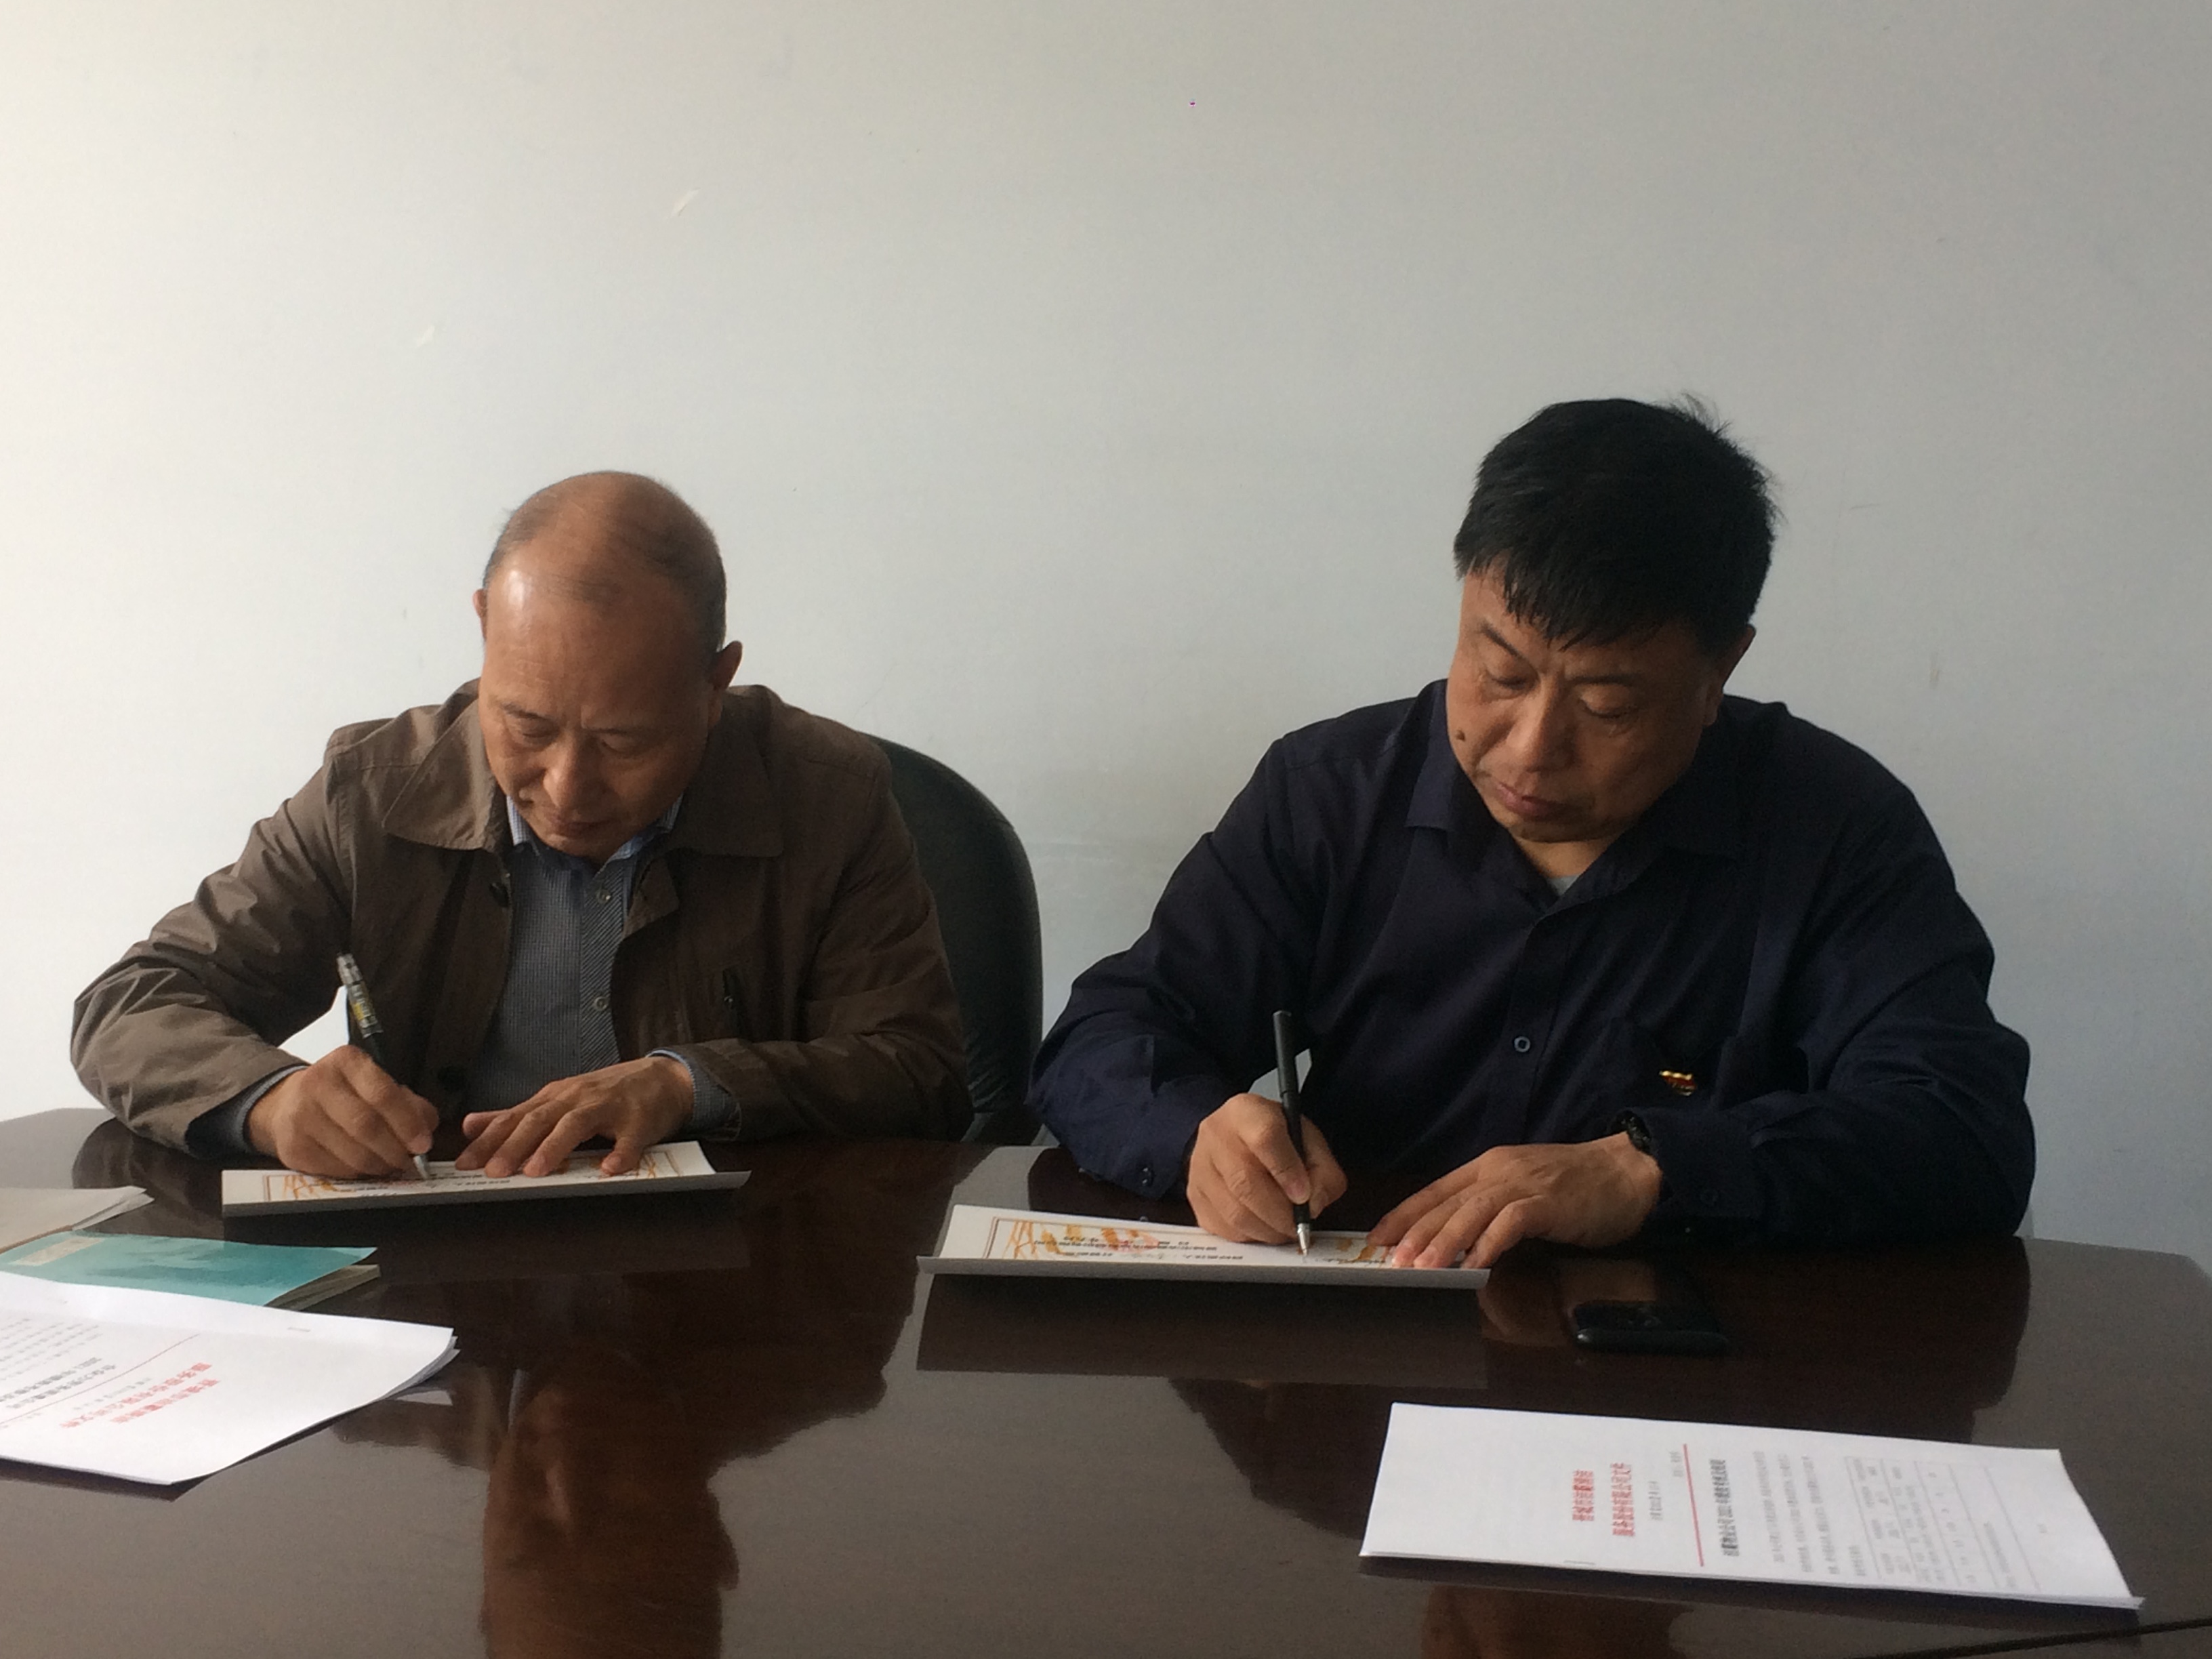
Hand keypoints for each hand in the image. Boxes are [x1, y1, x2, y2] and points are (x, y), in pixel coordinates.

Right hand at [247, 1046, 437, 1176]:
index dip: (407, 1123)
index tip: (423, 1144)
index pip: (383, 1094)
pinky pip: (335, 1170)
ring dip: (379, 1165)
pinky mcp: (292, 1147)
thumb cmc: (345, 1094)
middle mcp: (318, 1084)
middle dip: (395, 1150)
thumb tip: (425, 1129)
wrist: (287, 1103)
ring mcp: (300, 1116)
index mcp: (347, 1061)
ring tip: (390, 1166)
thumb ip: (408, 1103)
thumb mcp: (376, 1084)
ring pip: (352, 1153)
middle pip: (366, 1126)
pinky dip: (357, 1173)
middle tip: (409, 1161)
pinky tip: (364, 1168)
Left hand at [456, 1055, 693, 1177]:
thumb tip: (470, 1125)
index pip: (515, 1117)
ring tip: (535, 1170)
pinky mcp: (640, 1121)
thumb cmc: (607, 1094)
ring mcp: (609, 1108)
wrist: (662, 1077)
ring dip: (555, 1147)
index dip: (489, 1140)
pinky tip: (610, 1169)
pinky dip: (620, 1154)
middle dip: (514, 1145)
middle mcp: (578, 1098)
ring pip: (577, 1124)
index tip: (464, 1164)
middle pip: (540, 1120)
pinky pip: (630, 1139)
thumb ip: (517, 1114)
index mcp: (556, 1097)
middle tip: (492, 1171)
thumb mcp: (559, 1099)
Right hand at [1185, 1092, 1348, 1243]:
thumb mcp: (1307, 1139)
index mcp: (1247, 1112)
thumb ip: (1323, 1170)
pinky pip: (1223, 1228)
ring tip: (1284, 1228)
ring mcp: (1199, 1168)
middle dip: (1280, 1213)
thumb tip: (1313, 1204)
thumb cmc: (1273, 1139)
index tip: (1305, 1195)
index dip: (1287, 1171)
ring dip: (1267, 1230)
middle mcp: (1216, 1136)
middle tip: (1299, 1224)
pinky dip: (1250, 1236)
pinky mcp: (1194, 1196)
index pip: (1264, 1138)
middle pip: (1244, 1182)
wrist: (1232, 1137)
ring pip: (1233, 1212)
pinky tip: (1263, 1227)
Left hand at [1369, 1133, 1661, 1269]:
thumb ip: (1491, 1206)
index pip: (1435, 1190)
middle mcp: (1498, 1171)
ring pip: (1472, 1212)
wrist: (1627, 1168)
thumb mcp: (1524, 1187)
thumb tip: (1457, 1238)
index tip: (1376, 1237)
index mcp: (1488, 1167)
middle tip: (1389, 1261)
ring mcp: (1523, 1185)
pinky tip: (1475, 1266)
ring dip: (1444, 1241)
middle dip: (1414, 1233)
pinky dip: (1490, 1244)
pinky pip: (1512, 1223)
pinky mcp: (1549, 1203)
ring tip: (1421, 1267)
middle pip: (1446, 1203)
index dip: (1404, 1213)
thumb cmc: (1577, 1184)